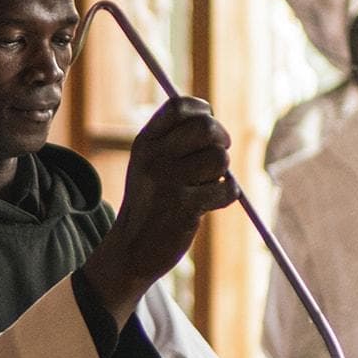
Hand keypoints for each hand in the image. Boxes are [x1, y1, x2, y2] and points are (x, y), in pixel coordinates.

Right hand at [82, 98, 239, 324]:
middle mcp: (154, 158)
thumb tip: (212, 121)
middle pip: (206, 127)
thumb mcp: (148, 165)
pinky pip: (227, 189)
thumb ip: (173, 141)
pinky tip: (207, 205)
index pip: (179, 106)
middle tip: (215, 158)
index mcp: (145, 143)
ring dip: (220, 174)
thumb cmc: (150, 203)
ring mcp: (168, 182)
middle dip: (220, 140)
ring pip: (220, 159)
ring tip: (202, 188)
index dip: (201, 112)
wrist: (131, 250)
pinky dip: (225, 197)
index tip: (205, 126)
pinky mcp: (185, 207)